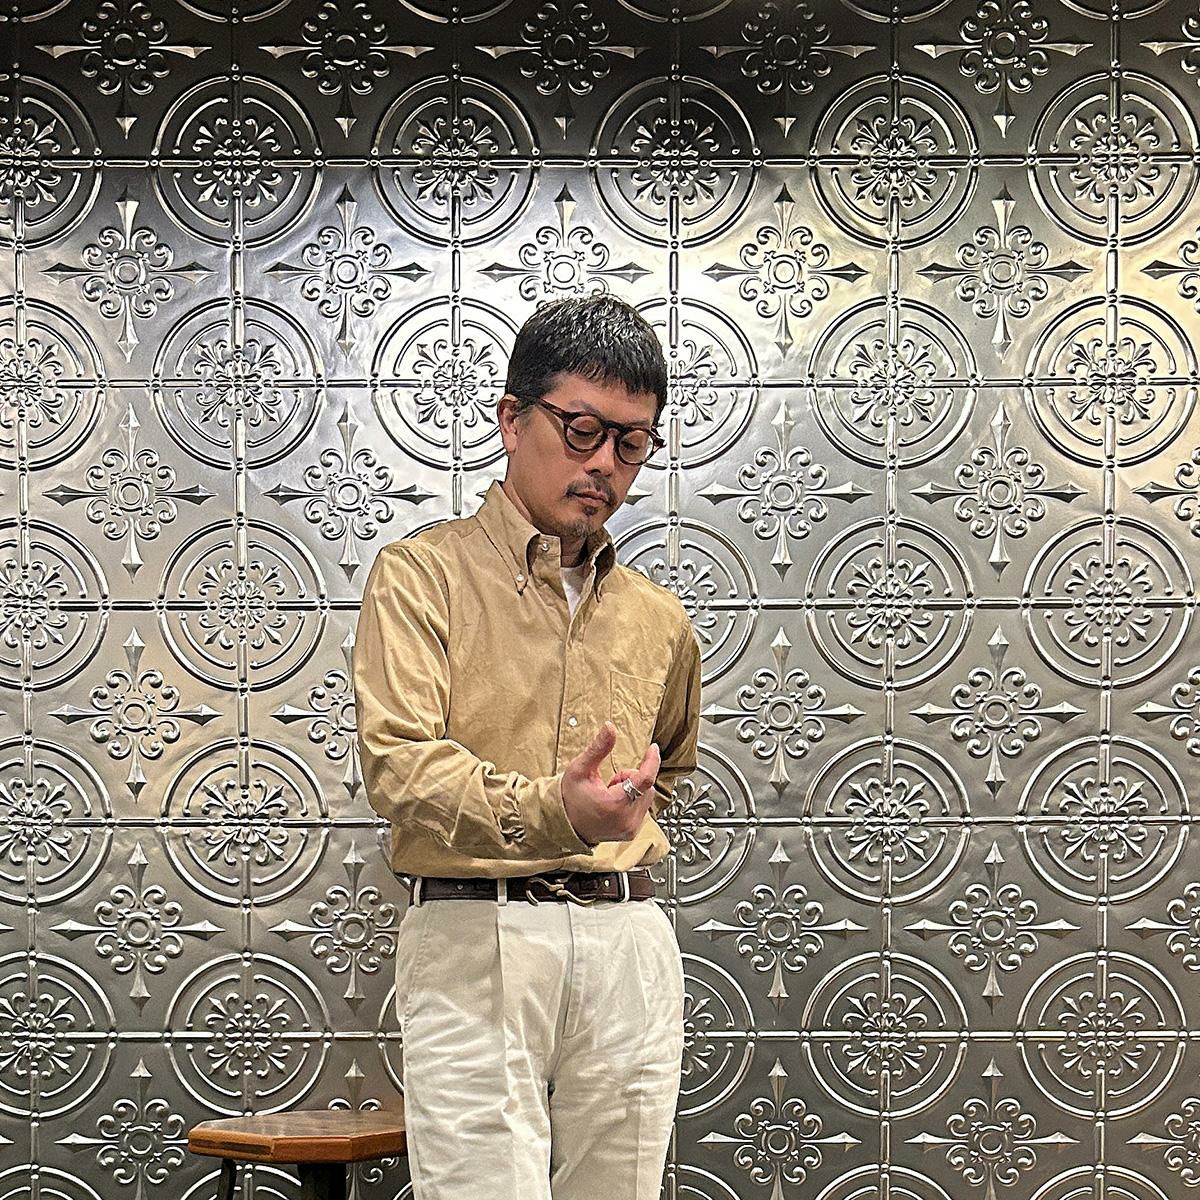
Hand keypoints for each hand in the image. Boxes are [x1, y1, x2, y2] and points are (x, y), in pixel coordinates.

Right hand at [561, 721, 659, 845]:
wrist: (563, 825)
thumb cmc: (570, 798)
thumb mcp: (581, 769)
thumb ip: (599, 748)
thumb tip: (610, 727)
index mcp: (615, 804)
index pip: (645, 779)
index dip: (651, 761)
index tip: (653, 748)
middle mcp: (626, 819)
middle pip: (646, 786)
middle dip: (630, 778)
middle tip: (609, 783)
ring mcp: (630, 828)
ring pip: (646, 796)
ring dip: (633, 789)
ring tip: (609, 794)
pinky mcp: (631, 832)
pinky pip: (642, 808)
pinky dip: (632, 801)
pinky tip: (614, 804)